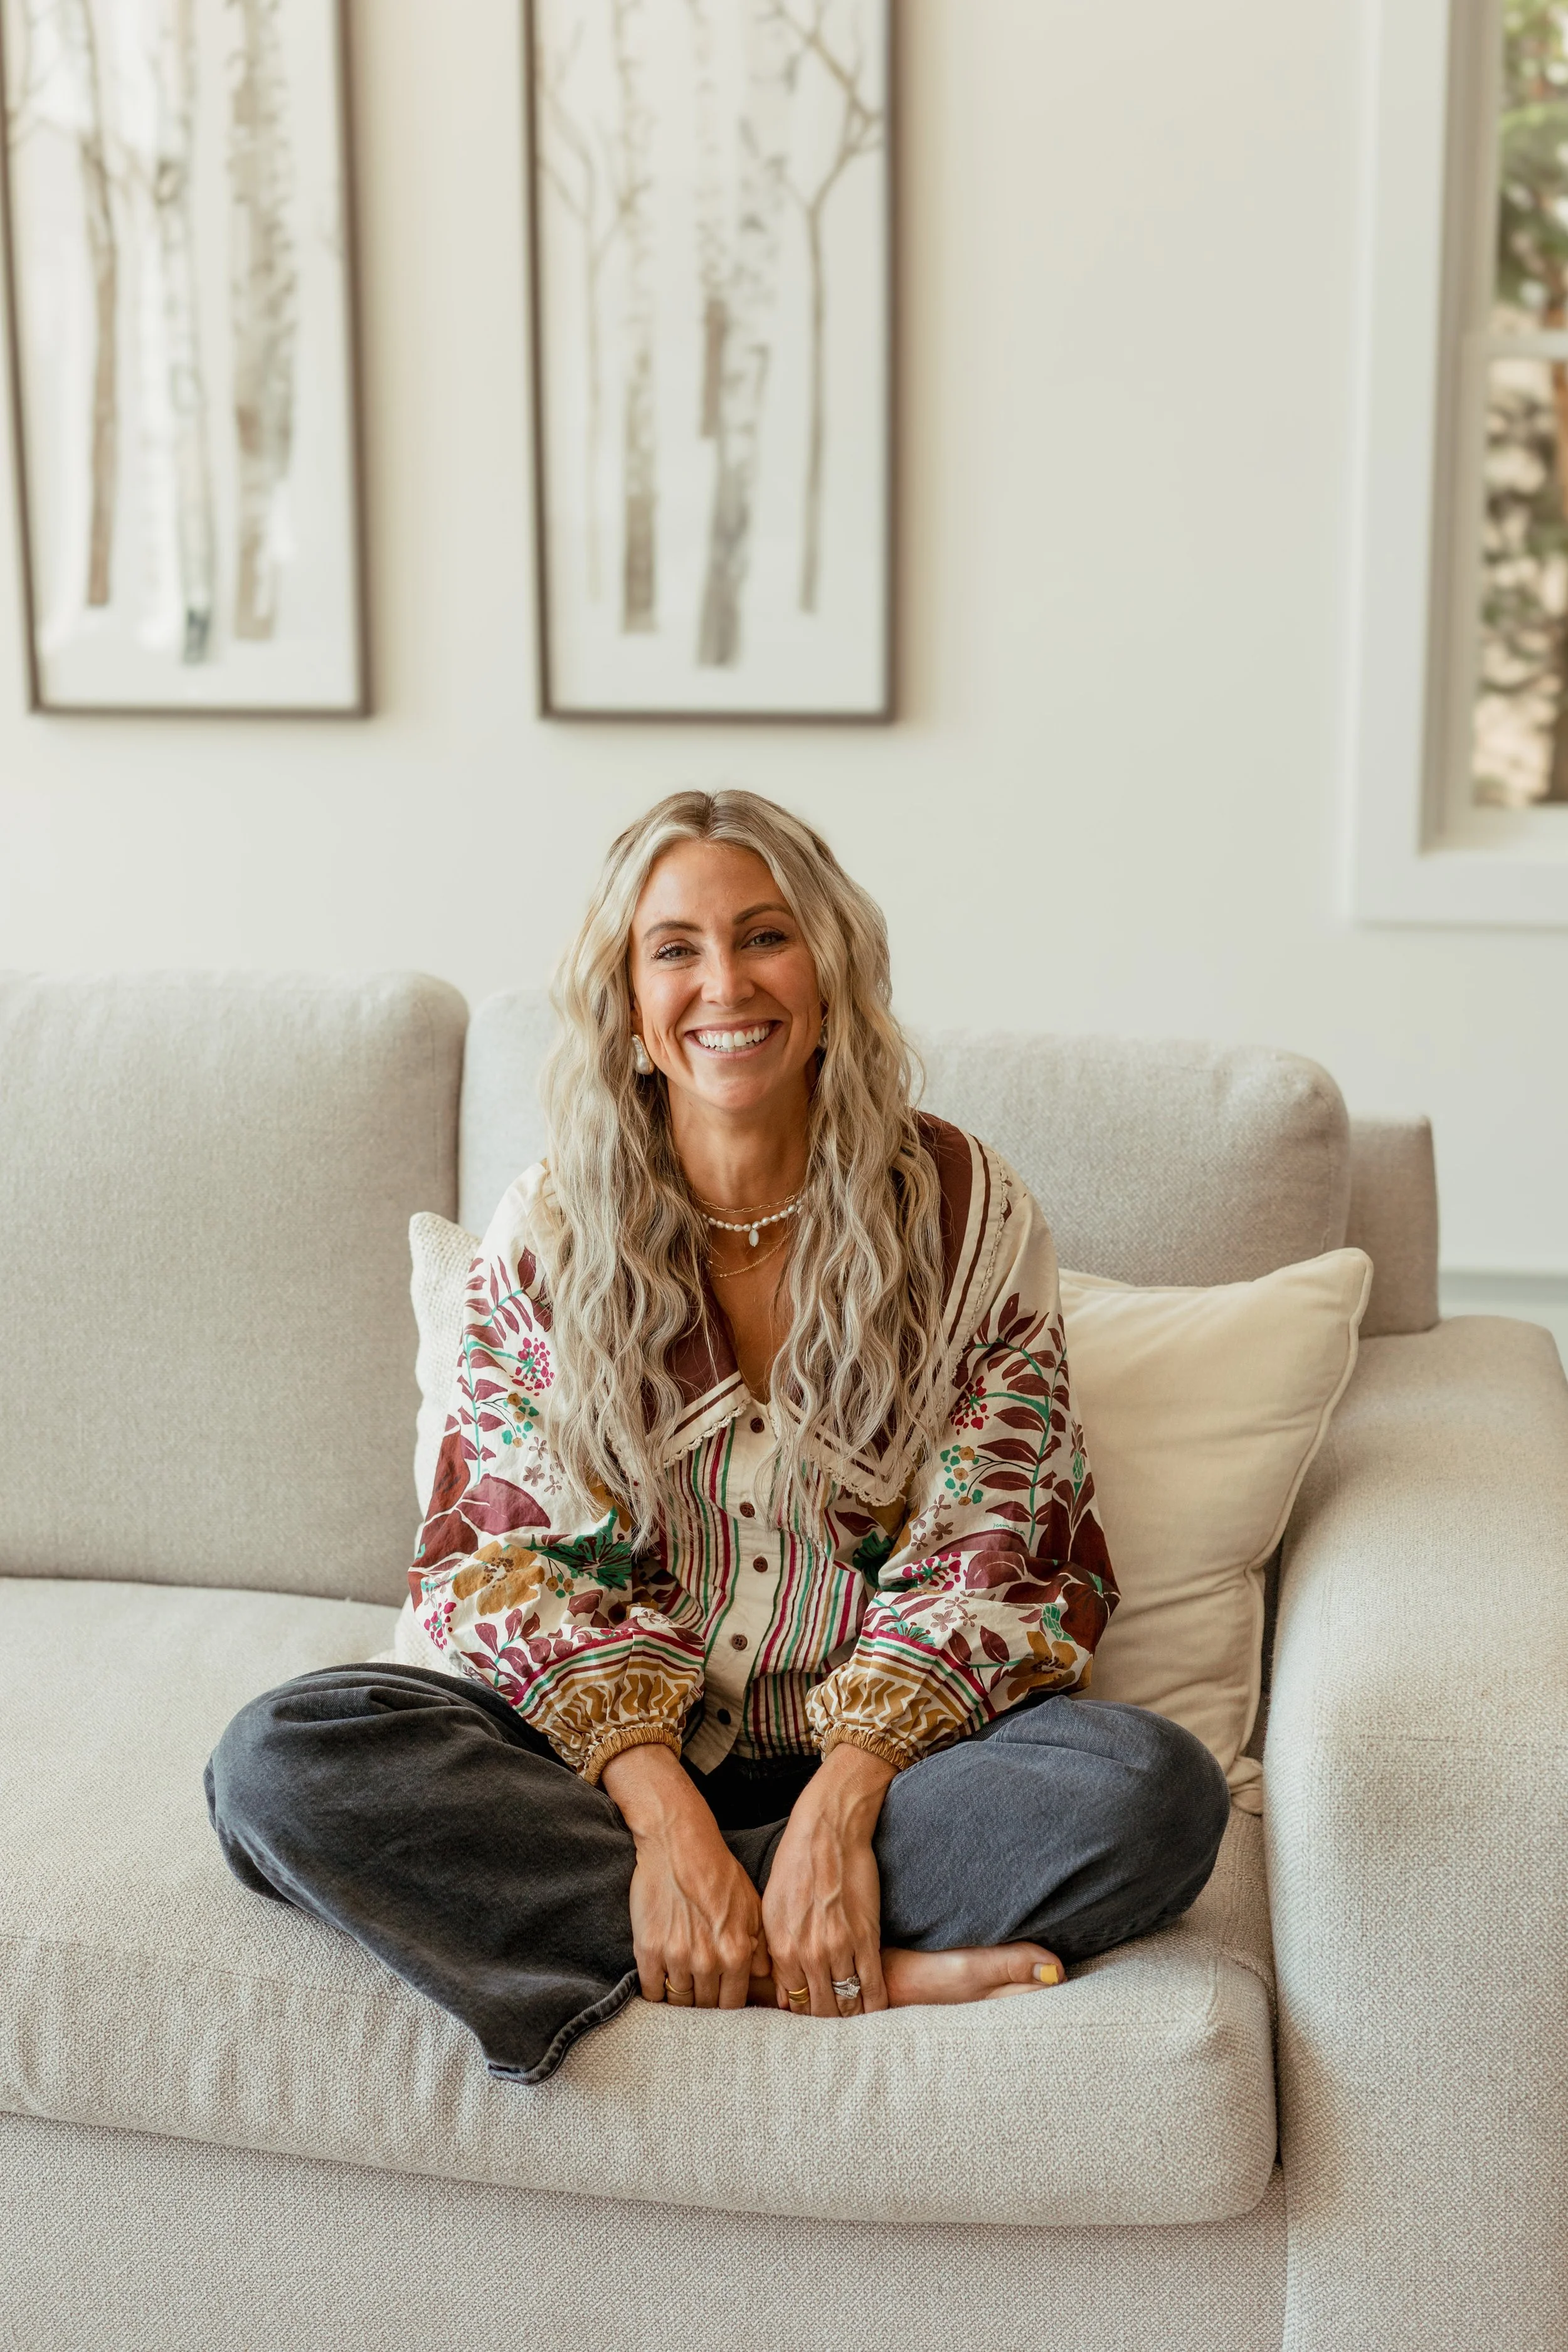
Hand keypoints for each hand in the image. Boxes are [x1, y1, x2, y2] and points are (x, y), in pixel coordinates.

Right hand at [601, 1742, 765, 2009]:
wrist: (677, 1843)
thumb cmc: (718, 1871)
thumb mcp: (752, 1905)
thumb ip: (761, 1945)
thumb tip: (766, 1977)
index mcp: (737, 1953)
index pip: (733, 2004)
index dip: (726, 2002)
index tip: (720, 1998)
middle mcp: (708, 1961)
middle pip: (705, 2007)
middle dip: (703, 2003)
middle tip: (699, 1994)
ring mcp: (676, 1957)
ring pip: (678, 2001)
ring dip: (679, 1997)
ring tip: (680, 1987)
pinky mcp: (648, 1950)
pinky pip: (651, 1990)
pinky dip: (656, 1991)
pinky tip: (660, 1981)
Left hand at [761, 1743, 895, 2018]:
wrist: (826, 1832)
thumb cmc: (795, 1865)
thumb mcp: (771, 1910)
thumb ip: (774, 1955)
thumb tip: (783, 1997)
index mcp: (781, 1948)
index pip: (794, 2001)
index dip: (805, 2013)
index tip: (812, 2019)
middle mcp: (808, 1954)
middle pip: (820, 2008)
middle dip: (828, 2021)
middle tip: (834, 2030)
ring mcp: (839, 1948)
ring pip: (846, 2002)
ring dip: (851, 2016)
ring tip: (855, 2023)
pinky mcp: (866, 1938)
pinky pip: (872, 1985)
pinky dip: (874, 2004)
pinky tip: (876, 2012)